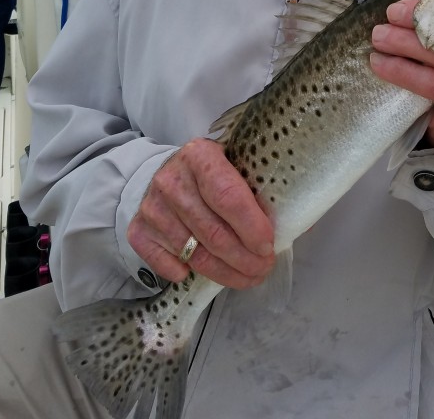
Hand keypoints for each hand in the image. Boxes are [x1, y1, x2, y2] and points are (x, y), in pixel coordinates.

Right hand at [127, 137, 275, 285]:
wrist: (167, 172)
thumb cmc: (213, 173)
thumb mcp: (237, 164)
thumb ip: (261, 186)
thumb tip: (295, 220)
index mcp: (201, 156)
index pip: (228, 197)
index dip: (251, 227)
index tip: (268, 246)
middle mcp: (172, 180)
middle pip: (213, 232)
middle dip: (244, 258)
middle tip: (264, 268)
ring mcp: (152, 207)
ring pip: (194, 253)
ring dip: (225, 272)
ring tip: (248, 276)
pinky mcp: (139, 230)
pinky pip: (164, 263)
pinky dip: (185, 274)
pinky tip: (205, 274)